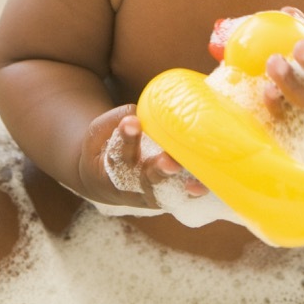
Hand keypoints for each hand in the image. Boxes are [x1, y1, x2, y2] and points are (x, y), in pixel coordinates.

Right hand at [79, 106, 207, 207]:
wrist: (105, 179)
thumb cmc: (104, 147)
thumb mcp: (100, 131)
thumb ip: (120, 118)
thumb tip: (147, 107)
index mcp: (110, 170)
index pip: (119, 153)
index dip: (127, 138)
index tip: (132, 121)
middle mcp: (132, 188)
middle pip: (147, 180)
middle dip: (159, 170)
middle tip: (170, 161)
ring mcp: (151, 195)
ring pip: (166, 192)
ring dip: (181, 184)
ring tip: (194, 179)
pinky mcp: (167, 196)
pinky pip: (182, 196)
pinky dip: (192, 192)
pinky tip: (203, 185)